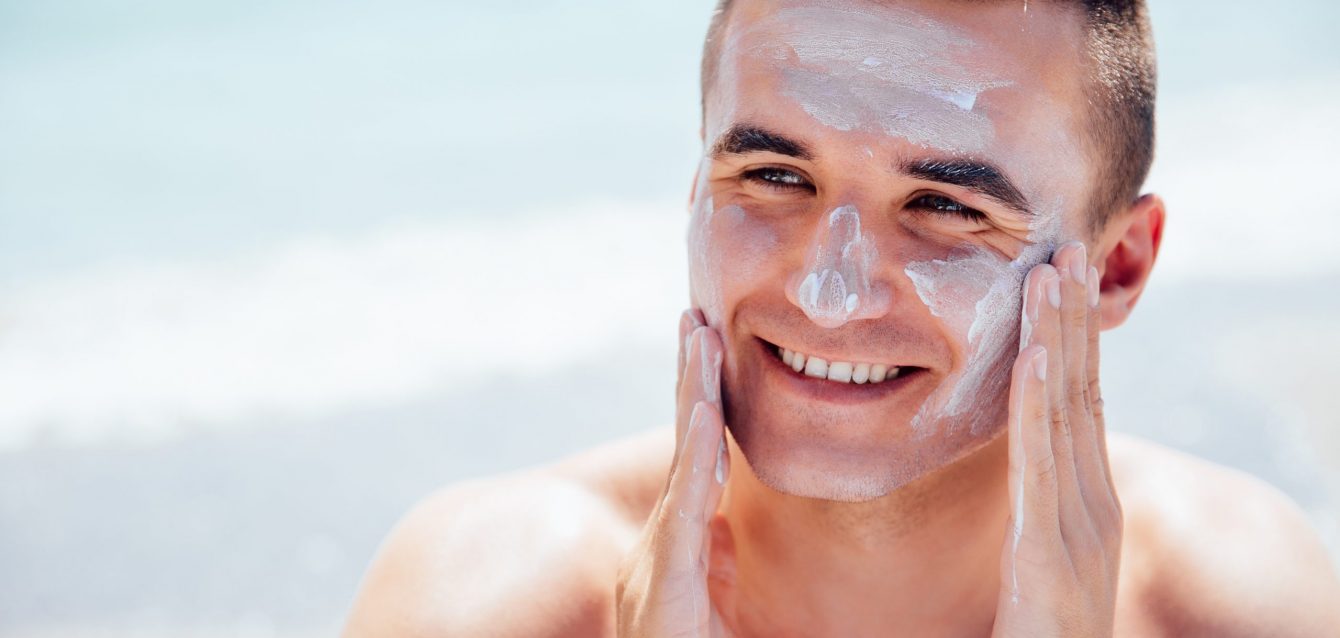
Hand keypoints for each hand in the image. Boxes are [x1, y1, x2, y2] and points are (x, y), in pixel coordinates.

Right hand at [616, 309, 734, 636]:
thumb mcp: (720, 617)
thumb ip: (722, 572)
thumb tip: (734, 534)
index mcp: (676, 556)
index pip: (693, 467)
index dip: (699, 407)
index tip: (707, 350)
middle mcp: (659, 553)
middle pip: (682, 451)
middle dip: (689, 381)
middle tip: (696, 317)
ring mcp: (655, 569)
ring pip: (681, 469)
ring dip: (692, 399)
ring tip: (699, 339)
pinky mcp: (664, 590)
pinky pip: (683, 516)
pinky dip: (695, 463)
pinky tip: (706, 417)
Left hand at [993, 242, 1123, 636]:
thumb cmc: (1040, 636)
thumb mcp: (1042, 562)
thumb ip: (1037, 513)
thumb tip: (1024, 469)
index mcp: (1087, 504)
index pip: (1084, 404)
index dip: (1076, 340)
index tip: (1063, 281)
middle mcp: (1091, 505)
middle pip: (1082, 392)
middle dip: (1073, 319)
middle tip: (1065, 247)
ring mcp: (1077, 527)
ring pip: (1065, 413)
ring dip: (1056, 338)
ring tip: (1049, 275)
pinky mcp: (1046, 552)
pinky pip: (1039, 465)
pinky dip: (1036, 406)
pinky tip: (1032, 357)